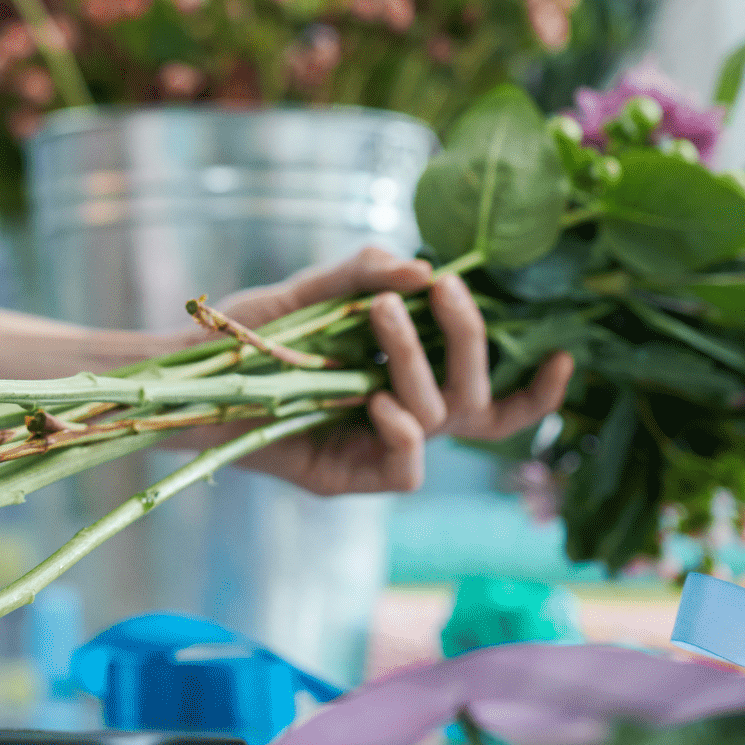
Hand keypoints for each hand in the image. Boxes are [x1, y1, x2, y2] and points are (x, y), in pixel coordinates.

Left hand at [176, 246, 572, 495]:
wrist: (181, 374)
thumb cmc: (247, 336)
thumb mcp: (309, 292)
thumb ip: (364, 273)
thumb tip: (422, 266)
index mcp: (408, 379)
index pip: (492, 398)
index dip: (536, 389)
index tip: (563, 351)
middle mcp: (401, 417)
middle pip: (475, 399)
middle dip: (471, 340)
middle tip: (443, 290)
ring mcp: (374, 450)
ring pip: (439, 420)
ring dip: (418, 361)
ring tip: (383, 314)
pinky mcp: (344, 478)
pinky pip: (404, 469)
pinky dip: (402, 432)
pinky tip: (376, 400)